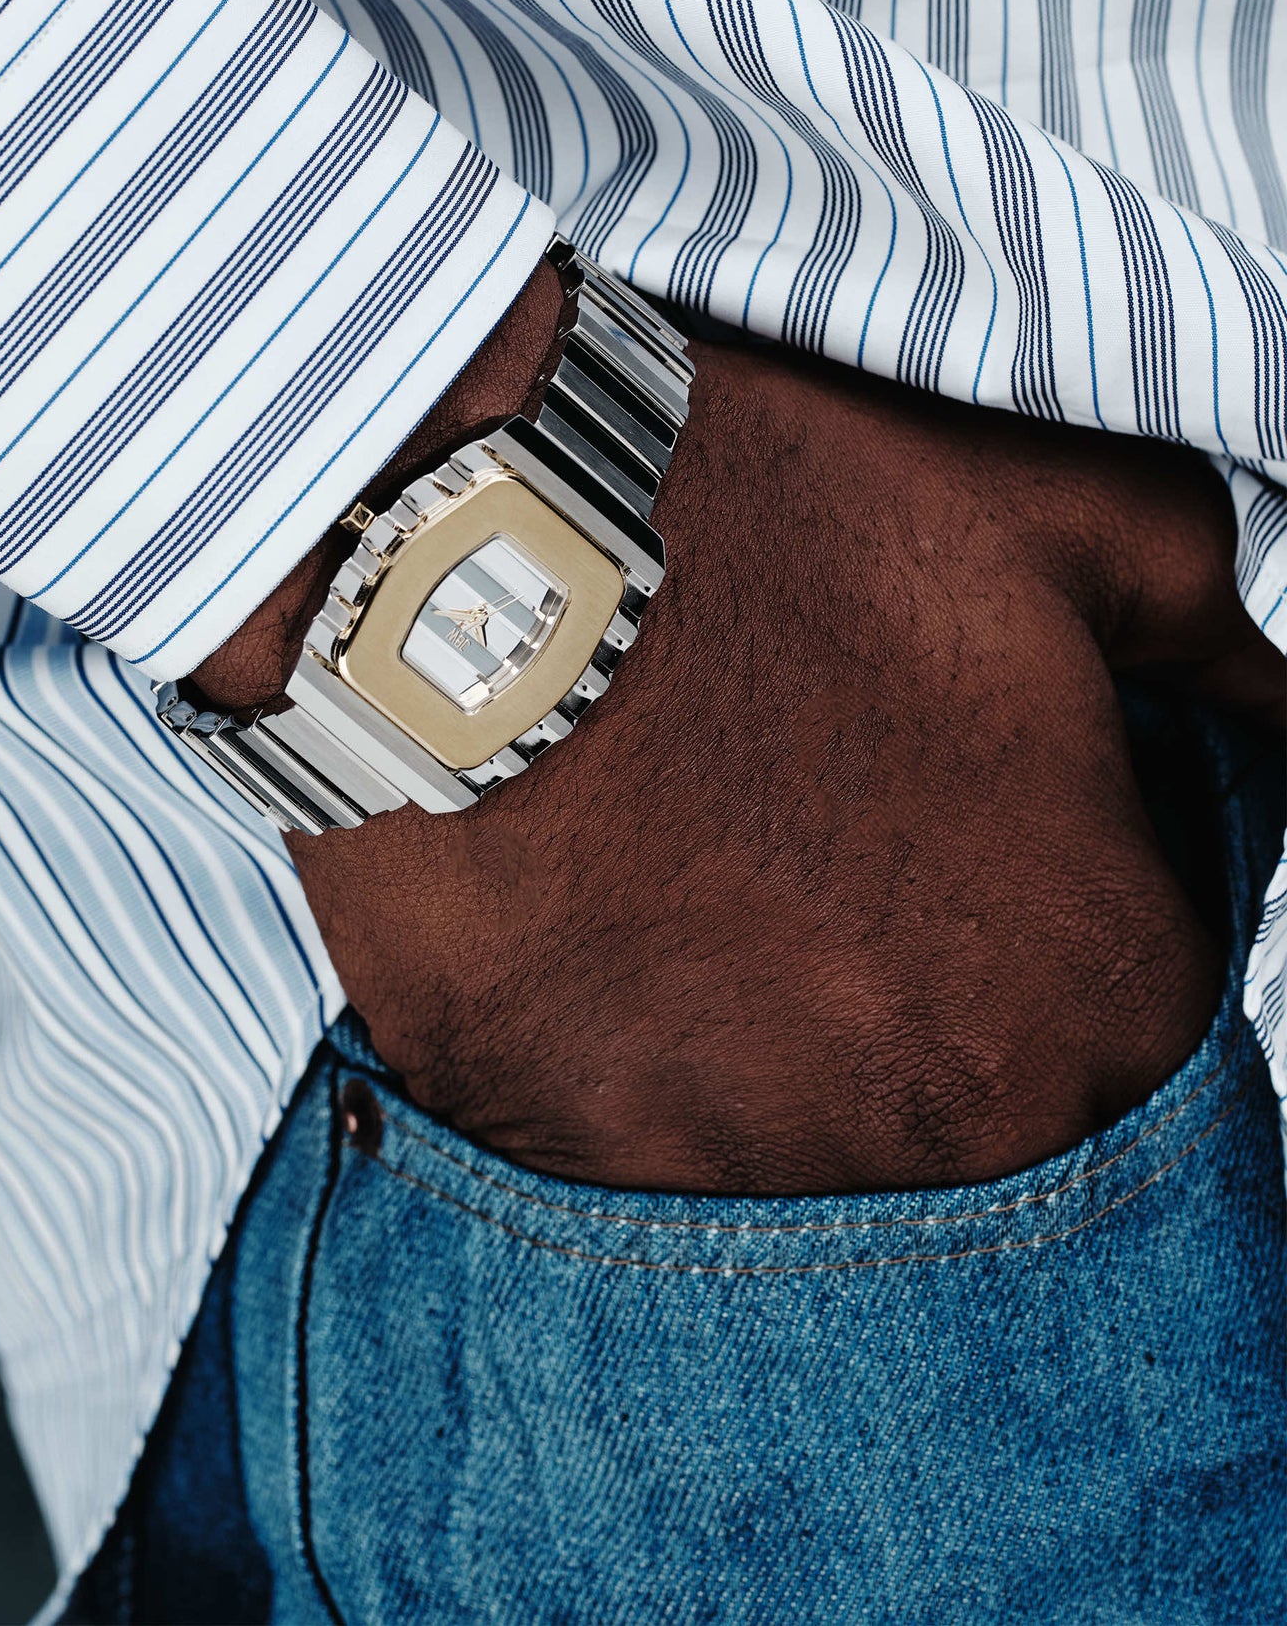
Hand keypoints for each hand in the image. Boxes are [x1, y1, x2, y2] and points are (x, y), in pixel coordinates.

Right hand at [264, 328, 1277, 1196]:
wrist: (467, 533)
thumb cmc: (764, 515)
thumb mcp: (1068, 515)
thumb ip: (1228, 651)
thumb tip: (1285, 718)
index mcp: (1087, 983)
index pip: (1138, 1042)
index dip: (1051, 929)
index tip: (965, 853)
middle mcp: (935, 1118)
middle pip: (977, 1121)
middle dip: (920, 1007)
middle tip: (820, 871)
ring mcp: (735, 1156)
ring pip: (804, 1155)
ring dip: (772, 1052)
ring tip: (698, 893)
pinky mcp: (559, 1146)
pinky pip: (632, 1159)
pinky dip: (629, 1067)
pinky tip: (601, 934)